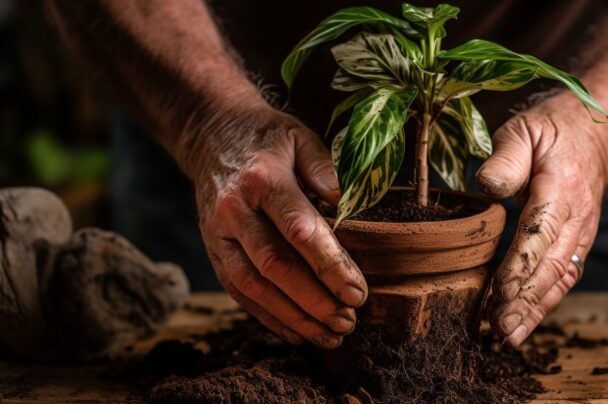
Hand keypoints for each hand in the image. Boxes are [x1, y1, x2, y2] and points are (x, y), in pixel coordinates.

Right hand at [189, 102, 367, 348]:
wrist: (211, 135)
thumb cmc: (267, 139)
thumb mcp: (300, 137)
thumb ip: (325, 168)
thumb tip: (348, 202)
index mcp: (262, 179)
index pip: (298, 230)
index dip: (330, 265)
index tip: (357, 292)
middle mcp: (235, 210)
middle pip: (275, 266)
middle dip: (314, 300)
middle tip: (348, 322)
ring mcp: (219, 234)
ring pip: (254, 287)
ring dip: (293, 317)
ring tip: (330, 337)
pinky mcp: (213, 252)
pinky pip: (238, 292)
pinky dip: (268, 317)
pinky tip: (298, 333)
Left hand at [475, 96, 607, 346]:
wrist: (598, 135)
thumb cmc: (552, 131)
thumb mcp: (524, 130)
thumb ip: (506, 158)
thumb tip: (487, 186)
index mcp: (562, 187)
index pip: (541, 230)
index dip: (521, 263)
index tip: (501, 290)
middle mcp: (578, 216)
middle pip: (553, 264)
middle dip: (526, 299)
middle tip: (500, 327)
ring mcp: (582, 233)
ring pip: (561, 278)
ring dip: (536, 310)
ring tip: (510, 336)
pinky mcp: (579, 243)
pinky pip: (564, 278)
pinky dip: (545, 303)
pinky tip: (524, 323)